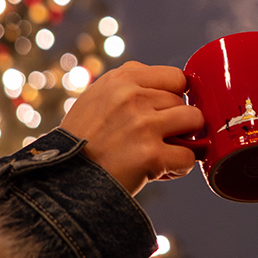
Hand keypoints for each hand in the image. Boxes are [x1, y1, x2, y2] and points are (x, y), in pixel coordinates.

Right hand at [60, 61, 203, 195]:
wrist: (63, 180)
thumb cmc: (82, 142)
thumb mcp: (96, 98)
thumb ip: (129, 87)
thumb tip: (172, 86)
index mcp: (121, 79)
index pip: (175, 77)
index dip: (175, 96)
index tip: (165, 111)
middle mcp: (133, 97)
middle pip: (184, 102)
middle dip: (177, 122)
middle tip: (158, 140)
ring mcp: (144, 125)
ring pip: (194, 122)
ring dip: (185, 140)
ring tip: (164, 151)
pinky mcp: (151, 155)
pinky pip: (188, 157)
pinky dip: (178, 167)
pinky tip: (160, 171)